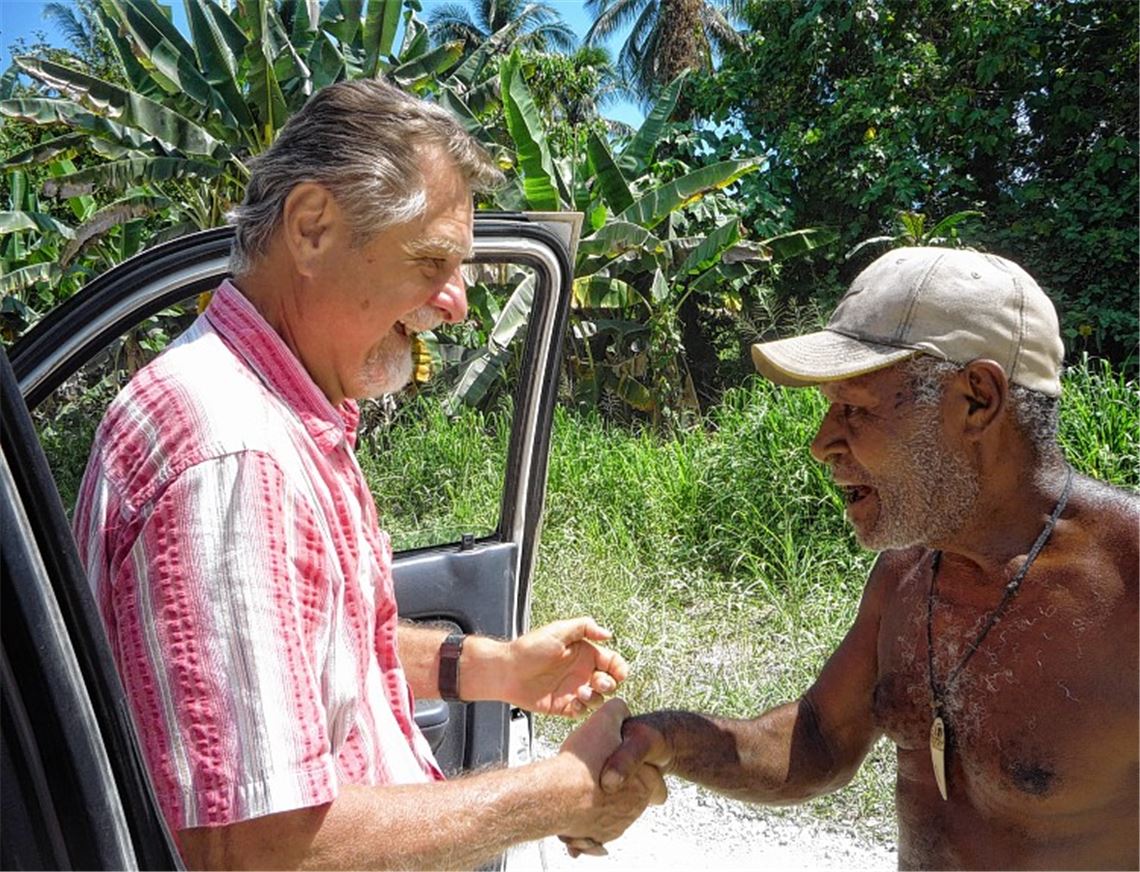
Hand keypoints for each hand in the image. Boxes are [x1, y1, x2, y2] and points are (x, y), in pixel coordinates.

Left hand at [503, 617, 627, 716]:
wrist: (507, 671)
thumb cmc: (529, 648)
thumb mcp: (559, 630)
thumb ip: (585, 627)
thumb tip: (608, 633)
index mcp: (584, 653)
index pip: (612, 662)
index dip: (620, 668)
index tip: (619, 673)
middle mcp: (581, 672)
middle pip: (610, 682)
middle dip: (609, 683)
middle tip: (597, 681)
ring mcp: (574, 690)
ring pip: (599, 699)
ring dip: (597, 697)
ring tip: (582, 692)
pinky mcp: (564, 706)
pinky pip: (582, 712)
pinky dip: (583, 710)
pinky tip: (574, 703)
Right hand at [555, 699, 666, 853]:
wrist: (557, 795)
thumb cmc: (584, 762)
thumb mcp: (606, 719)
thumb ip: (617, 711)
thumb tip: (620, 709)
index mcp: (644, 782)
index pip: (658, 786)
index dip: (646, 774)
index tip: (638, 771)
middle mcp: (633, 808)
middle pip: (633, 801)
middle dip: (621, 791)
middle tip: (605, 777)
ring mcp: (613, 826)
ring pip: (612, 816)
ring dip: (602, 805)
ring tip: (586, 789)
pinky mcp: (593, 838)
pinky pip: (593, 834)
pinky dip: (586, 825)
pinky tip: (576, 808)